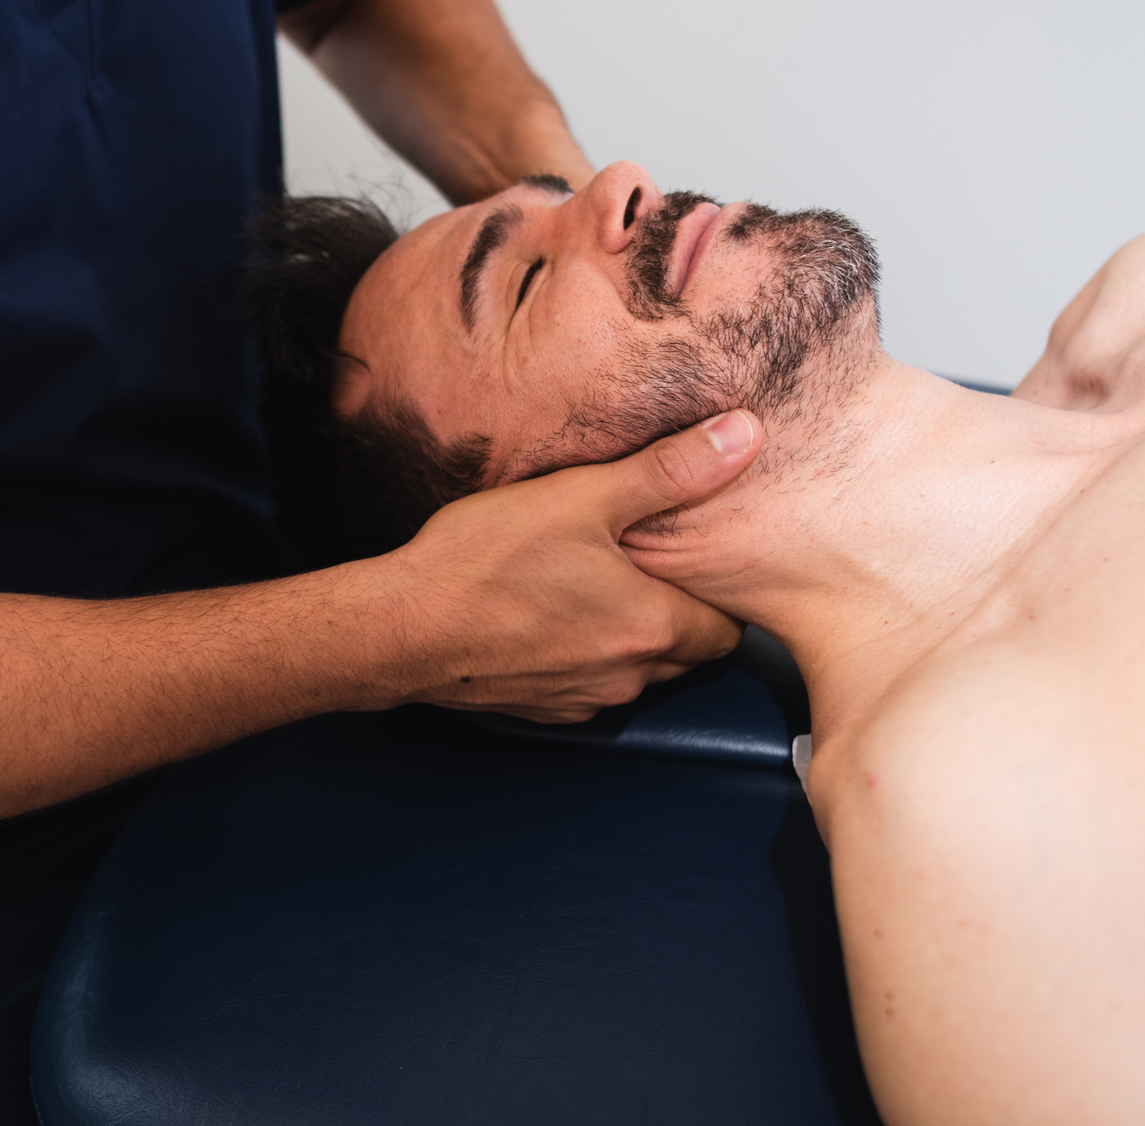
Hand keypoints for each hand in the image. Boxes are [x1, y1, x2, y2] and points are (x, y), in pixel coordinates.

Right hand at [371, 410, 762, 721]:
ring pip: (638, 670)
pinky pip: (590, 684)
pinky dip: (585, 654)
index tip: (696, 559)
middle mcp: (629, 675)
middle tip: (650, 562)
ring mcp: (585, 698)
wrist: (402, 627)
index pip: (731, 627)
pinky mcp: (545, 708)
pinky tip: (550, 613)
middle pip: (689, 652)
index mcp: (653, 626)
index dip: (720, 591)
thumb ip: (668, 470)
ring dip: (631, 635)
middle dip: (681, 613)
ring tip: (596, 583)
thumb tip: (742, 436)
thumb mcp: (582, 497)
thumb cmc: (485, 560)